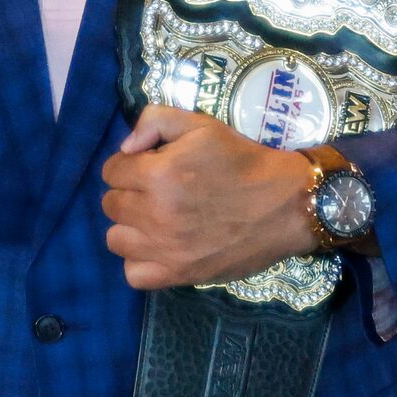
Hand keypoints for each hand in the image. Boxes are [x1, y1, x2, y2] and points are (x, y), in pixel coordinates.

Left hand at [100, 106, 317, 290]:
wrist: (287, 205)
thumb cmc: (244, 161)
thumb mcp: (202, 125)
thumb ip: (155, 121)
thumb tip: (126, 148)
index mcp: (160, 174)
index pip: (111, 171)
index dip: (129, 164)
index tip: (149, 166)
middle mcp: (157, 214)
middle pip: (110, 204)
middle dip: (129, 192)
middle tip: (156, 191)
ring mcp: (167, 250)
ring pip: (116, 239)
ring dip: (131, 226)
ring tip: (155, 219)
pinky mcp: (179, 275)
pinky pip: (134, 274)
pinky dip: (141, 261)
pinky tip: (159, 248)